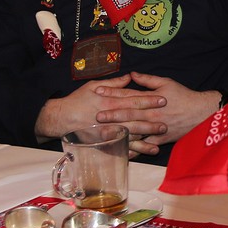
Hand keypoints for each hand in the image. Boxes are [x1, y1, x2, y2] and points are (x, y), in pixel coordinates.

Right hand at [33, 75, 169, 144]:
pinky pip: (121, 145)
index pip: (133, 99)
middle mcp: (110, 116)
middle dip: (152, 120)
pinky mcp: (103, 141)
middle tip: (167, 121)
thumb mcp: (93, 85)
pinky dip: (134, 149)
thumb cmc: (77, 100)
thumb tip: (129, 77)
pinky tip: (145, 151)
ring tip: (160, 138)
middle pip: (135, 118)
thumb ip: (113, 83)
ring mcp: (107, 130)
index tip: (163, 99)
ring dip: (146, 136)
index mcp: (110, 100)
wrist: (60, 118)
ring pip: (131, 134)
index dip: (149, 99)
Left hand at [94, 72, 220, 150]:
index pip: (128, 95)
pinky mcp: (160, 138)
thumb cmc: (183, 96)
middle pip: (128, 114)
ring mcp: (155, 127)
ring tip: (105, 133)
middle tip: (96, 115)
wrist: (201, 113)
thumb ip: (148, 80)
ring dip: (119, 131)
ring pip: (134, 131)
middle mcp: (151, 114)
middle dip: (111, 114)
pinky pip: (145, 145)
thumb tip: (131, 74)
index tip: (98, 91)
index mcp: (151, 100)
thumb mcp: (167, 83)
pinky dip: (134, 149)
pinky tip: (122, 151)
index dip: (112, 93)